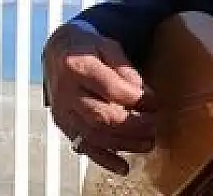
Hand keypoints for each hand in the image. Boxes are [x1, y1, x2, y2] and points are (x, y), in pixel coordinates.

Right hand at [42, 22, 156, 175]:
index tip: (154, 102)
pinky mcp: (64, 125)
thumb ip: (125, 68)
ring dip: (124, 144)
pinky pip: (84, 146)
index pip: (110, 87)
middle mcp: (66, 92)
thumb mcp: (108, 46)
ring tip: (147, 143)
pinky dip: (104, 159)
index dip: (136, 98)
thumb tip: (141, 92)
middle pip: (101, 116)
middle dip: (132, 125)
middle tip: (153, 125)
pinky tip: (123, 166)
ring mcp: (63, 111)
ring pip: (94, 135)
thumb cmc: (86, 48)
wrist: (58, 52)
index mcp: (77, 66)